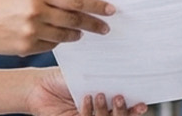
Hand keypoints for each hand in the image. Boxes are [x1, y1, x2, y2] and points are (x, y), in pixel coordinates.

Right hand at [0, 0, 114, 55]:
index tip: (110, 10)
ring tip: (80, 34)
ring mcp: (31, 30)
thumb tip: (80, 6)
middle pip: (74, 20)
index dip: (96, 6)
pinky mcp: (27, 46)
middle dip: (93, 25)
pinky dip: (55, 43)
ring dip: (75, 35)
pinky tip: (53, 38)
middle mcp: (36, 10)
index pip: (76, 0)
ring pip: (64, 36)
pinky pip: (50, 46)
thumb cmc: (4, 4)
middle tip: (104, 28)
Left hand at [27, 68, 147, 115]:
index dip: (136, 107)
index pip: (127, 106)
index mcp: (106, 98)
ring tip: (99, 95)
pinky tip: (86, 100)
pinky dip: (89, 112)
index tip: (142, 103)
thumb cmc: (62, 78)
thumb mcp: (86, 74)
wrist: (39, 86)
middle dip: (123, 111)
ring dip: (105, 110)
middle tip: (118, 97)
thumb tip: (124, 70)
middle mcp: (100, 111)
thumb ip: (104, 76)